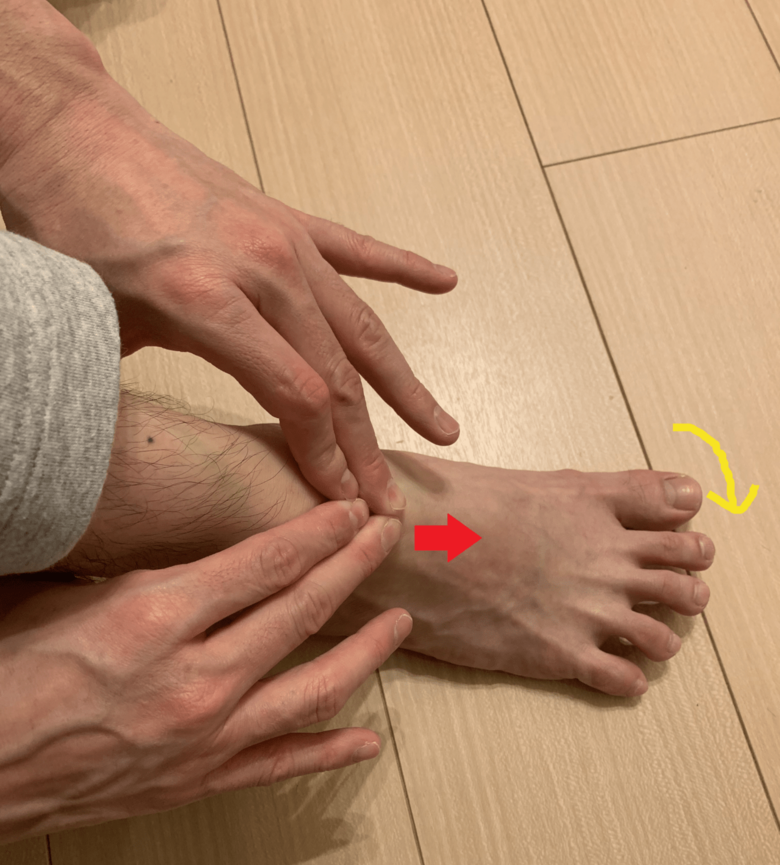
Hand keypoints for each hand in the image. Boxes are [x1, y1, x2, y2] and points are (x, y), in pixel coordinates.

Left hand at [0, 75, 460, 515]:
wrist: (74, 132)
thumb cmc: (73, 231)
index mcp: (209, 301)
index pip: (296, 397)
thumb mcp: (104, 323)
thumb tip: (192, 440)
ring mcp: (283, 241)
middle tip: (390, 499)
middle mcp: (262, 271)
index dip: (325, 457)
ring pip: (361, 326)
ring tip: (443, 428)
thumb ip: (158, 381)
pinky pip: (358, 249)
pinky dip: (402, 267)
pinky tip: (445, 282)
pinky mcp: (287, 218)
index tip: (342, 500)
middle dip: (365, 447)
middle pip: (337, 376)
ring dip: (404, 384)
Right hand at [0, 499, 410, 844]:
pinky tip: (368, 742)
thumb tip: (200, 549)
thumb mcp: (66, 596)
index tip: (351, 513)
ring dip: (365, 653)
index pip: (266, 564)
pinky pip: (281, 764)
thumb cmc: (5, 674)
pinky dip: (330, 753)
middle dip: (352, 568)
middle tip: (386, 538)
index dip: (319, 533)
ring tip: (398, 624)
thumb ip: (142, 575)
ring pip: (312, 688)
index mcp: (155, 618)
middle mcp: (194, 678)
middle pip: (299, 612)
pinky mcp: (199, 780)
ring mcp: (205, 736)